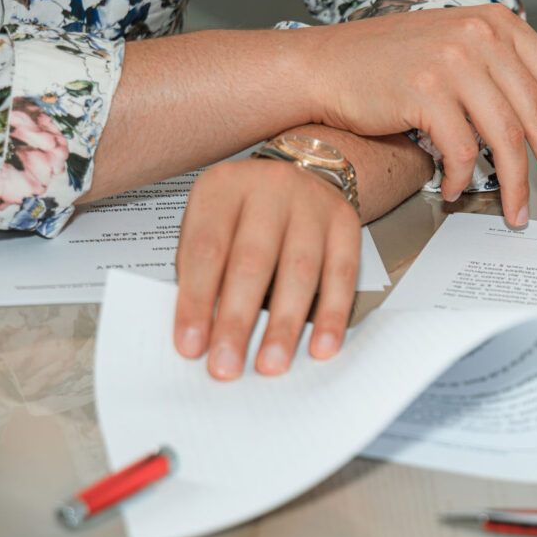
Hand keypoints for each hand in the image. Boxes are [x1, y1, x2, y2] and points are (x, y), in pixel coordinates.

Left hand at [173, 158, 361, 379]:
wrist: (302, 170)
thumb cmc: (245, 212)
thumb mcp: (211, 222)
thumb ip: (203, 271)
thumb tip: (202, 335)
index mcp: (222, 187)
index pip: (205, 250)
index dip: (196, 302)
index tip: (192, 346)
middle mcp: (269, 187)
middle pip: (252, 262)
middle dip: (238, 321)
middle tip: (228, 366)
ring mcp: (312, 204)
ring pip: (299, 272)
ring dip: (284, 325)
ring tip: (271, 364)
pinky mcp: (345, 223)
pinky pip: (342, 275)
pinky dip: (332, 315)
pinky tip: (321, 345)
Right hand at [298, 4, 536, 225]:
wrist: (326, 64)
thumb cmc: (393, 66)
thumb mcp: (460, 54)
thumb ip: (504, 80)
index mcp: (499, 26)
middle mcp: (482, 37)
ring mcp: (454, 61)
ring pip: (506, 139)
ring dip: (515, 186)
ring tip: (516, 214)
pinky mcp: (426, 90)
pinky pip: (462, 151)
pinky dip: (464, 180)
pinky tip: (457, 190)